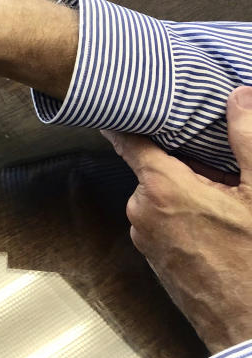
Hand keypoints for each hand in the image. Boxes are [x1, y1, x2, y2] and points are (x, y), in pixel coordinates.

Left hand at [106, 86, 251, 353]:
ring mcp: (147, 240)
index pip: (129, 138)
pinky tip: (222, 229)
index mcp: (161, 188)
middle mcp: (142, 212)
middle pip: (155, 167)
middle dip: (184, 162)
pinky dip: (188, 217)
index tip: (119, 100)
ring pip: (163, 198)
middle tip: (222, 170)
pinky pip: (167, 224)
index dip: (127, 117)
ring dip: (189, 192)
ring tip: (229, 204)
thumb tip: (239, 97)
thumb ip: (248, 139)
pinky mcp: (158, 261)